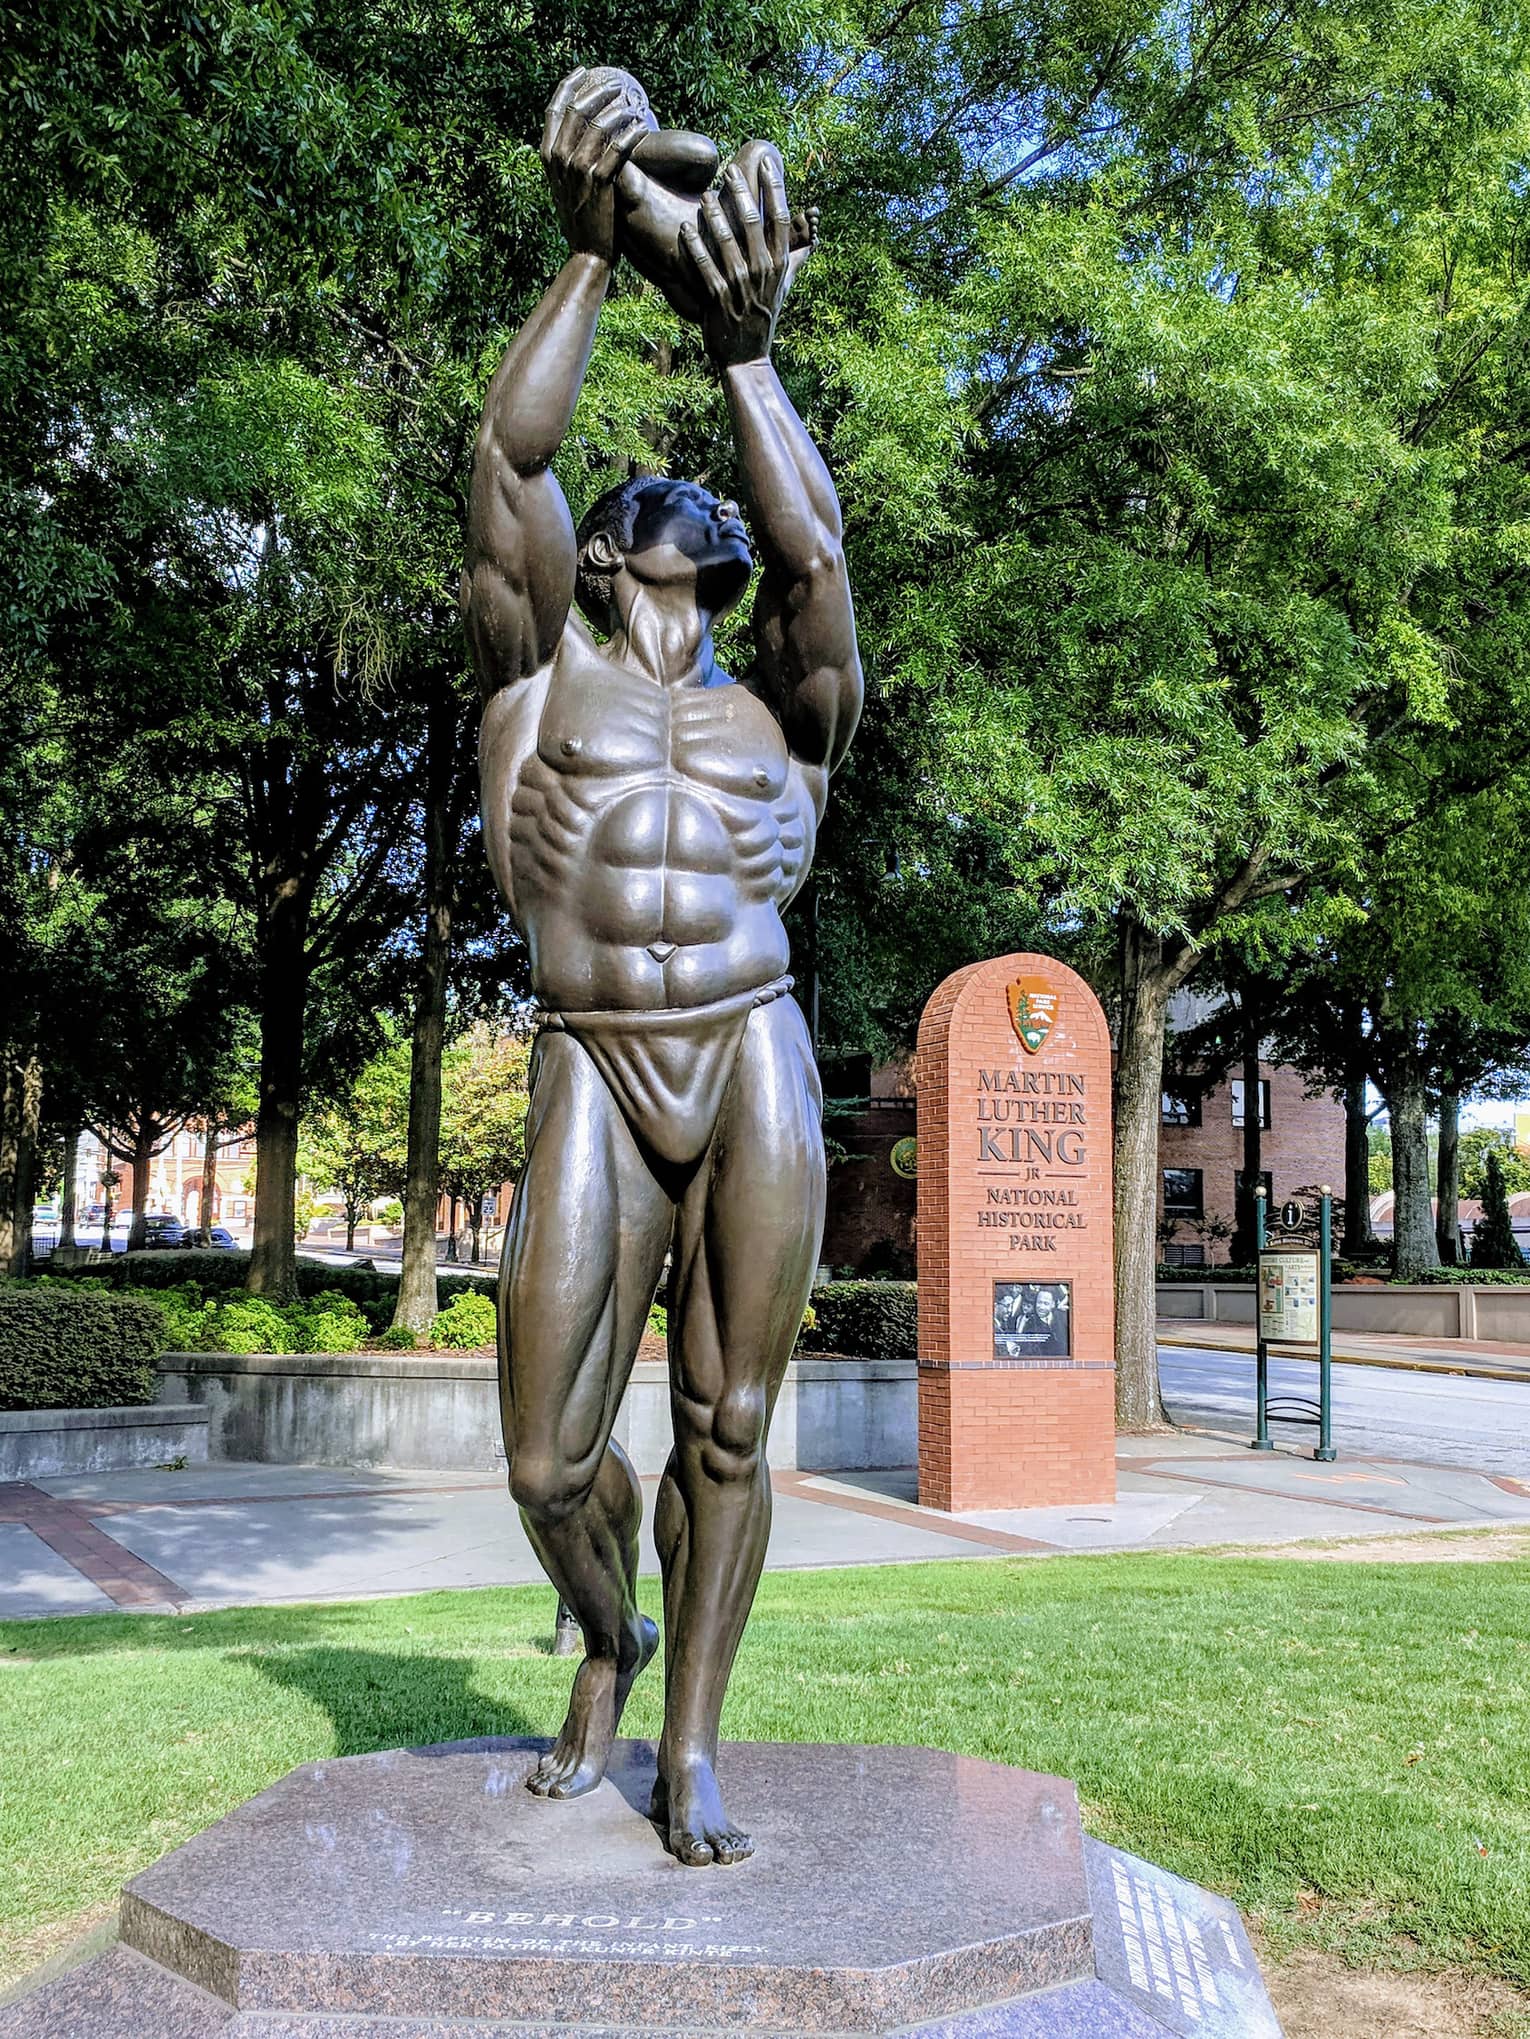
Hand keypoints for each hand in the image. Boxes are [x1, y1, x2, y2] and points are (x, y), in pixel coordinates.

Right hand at [540, 68, 648, 263]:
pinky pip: (618, 148)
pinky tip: (641, 127)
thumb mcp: (566, 186)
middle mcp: (559, 159)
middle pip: (577, 110)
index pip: (554, 110)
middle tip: (618, 85)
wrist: (587, 253)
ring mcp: (578, 170)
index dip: (568, 86)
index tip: (584, 72)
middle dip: (598, 91)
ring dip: (618, 109)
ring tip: (634, 104)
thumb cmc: (582, 220)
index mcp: (548, 157)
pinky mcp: (600, 182)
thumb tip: (584, 135)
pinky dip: (630, 134)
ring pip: (598, 125)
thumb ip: (569, 160)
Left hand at [681, 146, 795, 366]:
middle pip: (753, 222)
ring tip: (705, 195)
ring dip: (713, 214)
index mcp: (780, 265)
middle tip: (728, 169)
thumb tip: (814, 233)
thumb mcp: (785, 287)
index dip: (774, 188)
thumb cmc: (765, 316)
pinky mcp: (718, 298)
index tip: (766, 163)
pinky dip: (694, 246)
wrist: (747, 355)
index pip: (780, 218)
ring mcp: (740, 285)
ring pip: (726, 240)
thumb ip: (796, 257)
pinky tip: (685, 228)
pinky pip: (704, 266)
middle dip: (740, 191)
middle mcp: (762, 272)